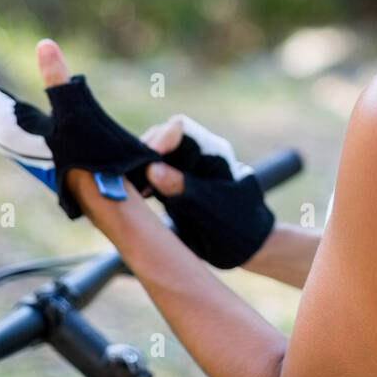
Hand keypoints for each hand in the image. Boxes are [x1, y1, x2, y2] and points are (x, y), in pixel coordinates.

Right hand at [133, 114, 275, 269]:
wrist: (244, 248)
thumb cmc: (235, 228)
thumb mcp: (211, 210)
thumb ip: (183, 188)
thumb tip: (152, 168)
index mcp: (212, 152)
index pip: (181, 128)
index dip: (160, 139)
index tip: (146, 161)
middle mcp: (197, 154)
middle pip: (162, 137)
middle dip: (145, 153)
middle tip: (132, 178)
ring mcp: (185, 168)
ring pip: (154, 154)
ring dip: (140, 167)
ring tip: (134, 187)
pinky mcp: (174, 183)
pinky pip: (152, 172)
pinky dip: (141, 180)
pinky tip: (137, 194)